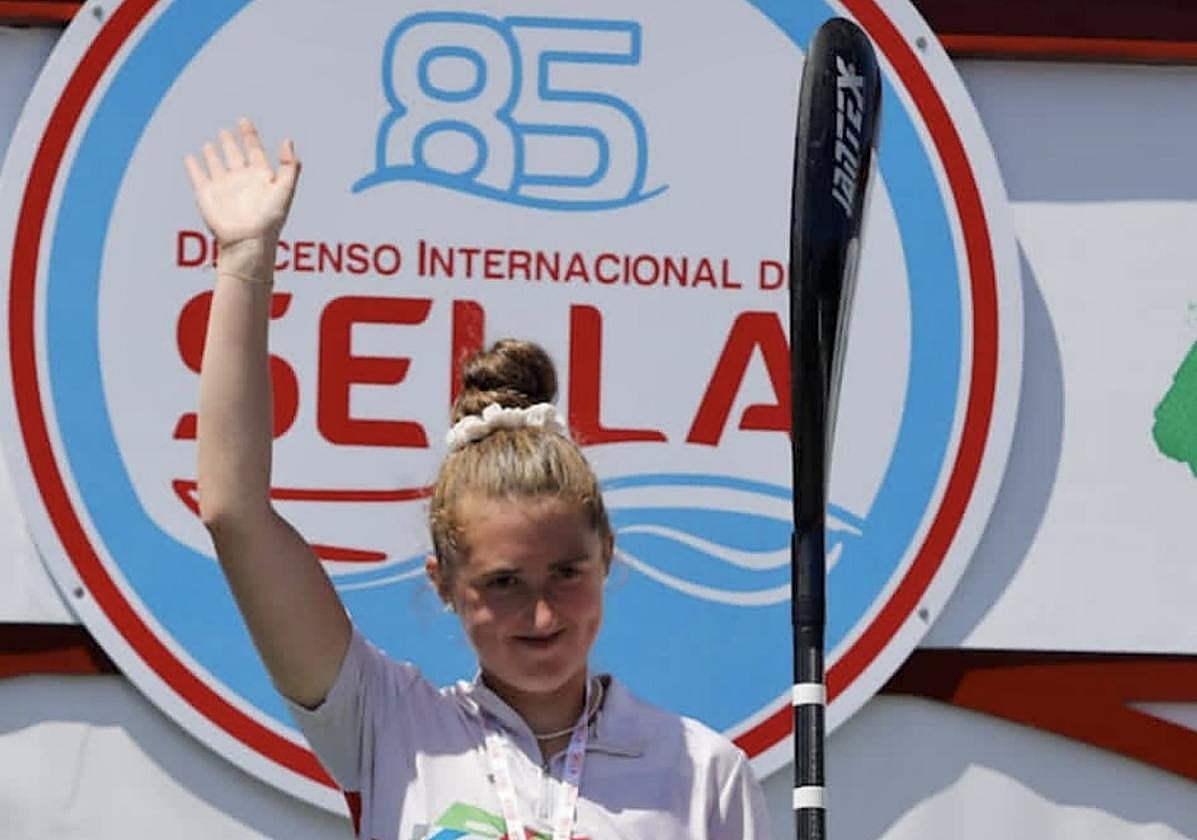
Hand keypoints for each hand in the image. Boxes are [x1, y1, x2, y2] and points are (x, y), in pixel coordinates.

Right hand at [184, 118, 299, 248]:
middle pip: (235, 155)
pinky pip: (198, 176)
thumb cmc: (269, 219)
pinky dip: (194, 166)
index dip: (249, 135)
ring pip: (217, 164)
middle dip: (231, 142)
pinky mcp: (207, 194)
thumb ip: (289, 166)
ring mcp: (224, 186)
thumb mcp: (285, 189)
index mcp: (260, 177)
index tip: (244, 121)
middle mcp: (242, 180)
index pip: (254, 150)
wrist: (248, 241)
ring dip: (213, 154)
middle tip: (226, 129)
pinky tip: (191, 157)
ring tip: (211, 143)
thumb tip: (288, 140)